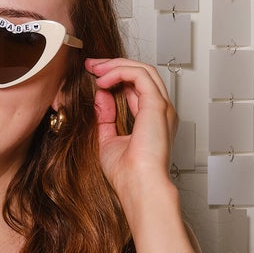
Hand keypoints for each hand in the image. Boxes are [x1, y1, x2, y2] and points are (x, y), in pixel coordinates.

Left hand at [85, 57, 177, 210]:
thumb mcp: (109, 141)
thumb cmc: (128, 176)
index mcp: (153, 120)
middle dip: (114, 65)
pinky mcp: (157, 105)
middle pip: (142, 74)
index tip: (93, 75)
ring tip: (95, 68)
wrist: (139, 187)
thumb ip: (106, 118)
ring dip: (116, 65)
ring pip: (143, 69)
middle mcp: (161, 112)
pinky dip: (119, 71)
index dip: (115, 77)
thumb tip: (101, 95)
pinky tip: (103, 79)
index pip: (137, 88)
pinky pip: (139, 74)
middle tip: (91, 65)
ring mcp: (162, 107)